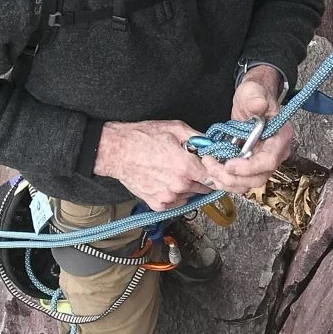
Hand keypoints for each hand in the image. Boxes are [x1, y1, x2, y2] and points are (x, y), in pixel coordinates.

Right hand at [94, 119, 213, 210]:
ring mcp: (168, 197)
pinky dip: (175, 192)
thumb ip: (199, 139)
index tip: (212, 166)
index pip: (214, 177)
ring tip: (172, 169)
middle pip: (203, 186)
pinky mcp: (158, 204)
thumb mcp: (176, 128)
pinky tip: (165, 179)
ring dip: (187, 185)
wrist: (117, 151)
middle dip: (200, 176)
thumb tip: (214, 145)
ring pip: (190, 194)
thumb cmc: (143, 137)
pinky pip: (176, 201)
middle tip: (188, 164)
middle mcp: (179, 185)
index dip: (215, 170)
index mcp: (186, 167)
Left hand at [199, 69, 291, 196]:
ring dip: (226, 181)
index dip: (249, 167)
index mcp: (280, 137)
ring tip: (209, 166)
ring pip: (247, 184)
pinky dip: (225, 179)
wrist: (252, 99)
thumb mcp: (253, 91)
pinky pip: (240, 180)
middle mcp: (275, 153)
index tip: (229, 165)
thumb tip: (258, 105)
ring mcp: (263, 161)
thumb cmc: (255, 95)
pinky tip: (213, 169)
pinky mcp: (251, 165)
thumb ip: (255, 98)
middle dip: (233, 177)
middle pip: (258, 178)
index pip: (268, 161)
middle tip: (212, 166)